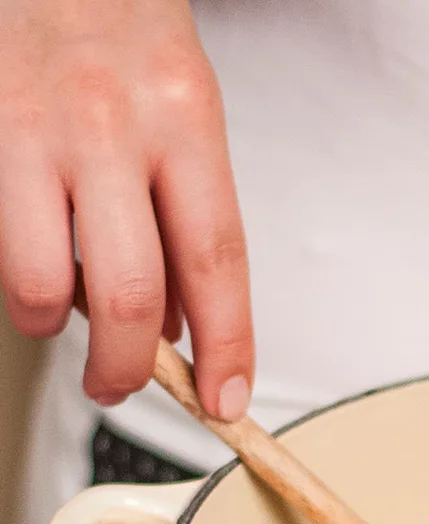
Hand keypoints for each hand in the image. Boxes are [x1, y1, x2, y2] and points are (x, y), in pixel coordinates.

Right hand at [0, 0, 252, 419]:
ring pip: (44, 281)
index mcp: (185, 117)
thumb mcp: (186, 114)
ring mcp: (32, 125)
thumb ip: (187, 219)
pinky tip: (38, 266)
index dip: (226, 347)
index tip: (226, 401)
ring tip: (66, 324)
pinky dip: (23, 279)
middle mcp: (110, 123)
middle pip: (133, 292)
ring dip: (57, 327)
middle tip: (125, 387)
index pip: (218, 261)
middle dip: (131, 368)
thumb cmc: (121, 25)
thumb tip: (185, 327)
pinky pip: (1, 240)